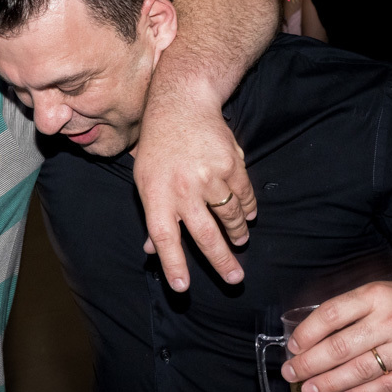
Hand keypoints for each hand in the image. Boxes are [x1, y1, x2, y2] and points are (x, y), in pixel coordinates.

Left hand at [133, 99, 256, 291]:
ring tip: (239, 241)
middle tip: (234, 279)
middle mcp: (183, 188)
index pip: (163, 237)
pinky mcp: (231, 164)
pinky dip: (248, 210)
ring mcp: (209, 176)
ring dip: (237, 233)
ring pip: (230, 217)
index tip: (182, 288)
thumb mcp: (144, 179)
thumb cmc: (158, 147)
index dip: (172, 264)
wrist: (181, 104)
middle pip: (205, 235)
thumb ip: (153, 216)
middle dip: (221, 262)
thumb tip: (153, 250)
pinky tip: (247, 215)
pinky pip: (245, 197)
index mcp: (156, 194)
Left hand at [281, 275, 391, 391]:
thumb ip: (355, 308)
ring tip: (310, 391)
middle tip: (291, 373)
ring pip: (360, 370)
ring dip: (329, 383)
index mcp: (378, 295)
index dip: (307, 333)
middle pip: (340, 346)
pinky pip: (386, 387)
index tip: (293, 346)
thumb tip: (315, 330)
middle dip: (310, 363)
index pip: (331, 314)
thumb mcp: (386, 290)